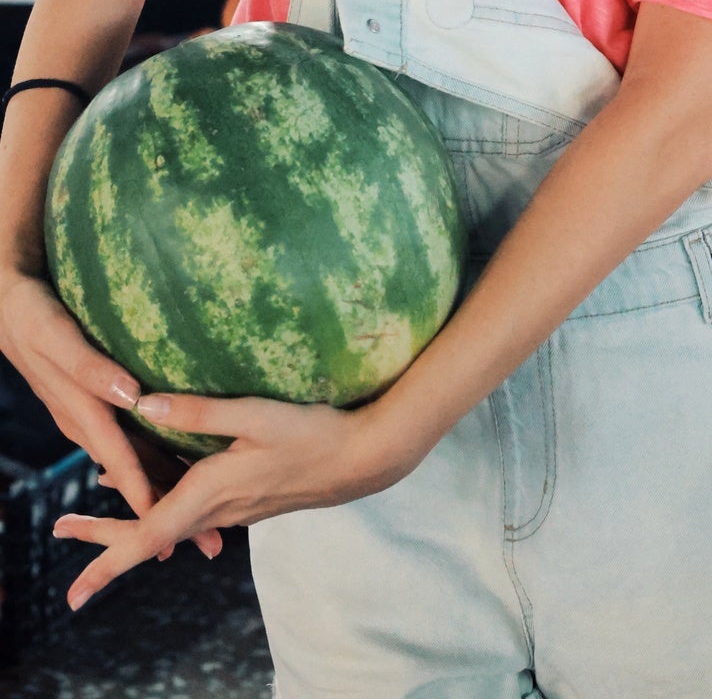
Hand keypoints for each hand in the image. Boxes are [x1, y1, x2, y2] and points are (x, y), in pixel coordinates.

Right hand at [0, 269, 219, 562]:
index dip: (149, 498)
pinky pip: (126, 442)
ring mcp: (88, 416)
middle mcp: (86, 424)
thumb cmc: (35, 319)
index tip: (175, 533)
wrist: (7, 308)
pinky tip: (170, 469)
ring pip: (134, 460)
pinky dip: (150, 462)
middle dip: (170, 510)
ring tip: (202, 519)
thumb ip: (93, 370)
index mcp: (84, 415)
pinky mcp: (91, 404)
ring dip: (165, 488)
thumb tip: (135, 396)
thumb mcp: (61, 340)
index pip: (124, 464)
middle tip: (211, 543)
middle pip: (135, 473)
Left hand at [54, 389, 426, 609]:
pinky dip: (162, 502)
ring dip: (129, 517)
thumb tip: (143, 406)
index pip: (148, 537)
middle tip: (61, 528)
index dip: (106, 561)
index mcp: (211, 493)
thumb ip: (200, 412)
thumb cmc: (313, 433)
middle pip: (148, 536)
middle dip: (103, 539)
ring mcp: (232, 509)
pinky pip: (192, 511)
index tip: (75, 592)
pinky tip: (156, 479)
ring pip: (169, 523)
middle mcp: (217, 509)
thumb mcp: (257, 414)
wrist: (362, 459)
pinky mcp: (245, 500)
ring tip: (94, 499)